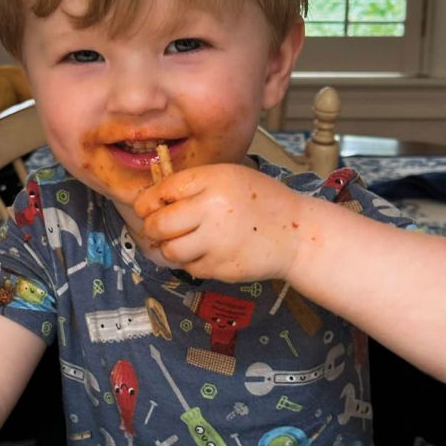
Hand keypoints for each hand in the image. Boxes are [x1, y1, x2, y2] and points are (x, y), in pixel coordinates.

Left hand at [134, 164, 305, 282]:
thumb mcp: (230, 177)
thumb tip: (152, 201)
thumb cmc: (262, 202)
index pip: (161, 192)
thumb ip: (194, 185)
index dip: (148, 203)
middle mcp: (211, 210)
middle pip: (158, 224)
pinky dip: (193, 262)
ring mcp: (217, 242)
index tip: (149, 208)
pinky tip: (208, 252)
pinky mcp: (222, 267)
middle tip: (158, 228)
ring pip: (170, 250)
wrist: (297, 234)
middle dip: (153, 228)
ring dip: (170, 248)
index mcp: (213, 181)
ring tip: (183, 242)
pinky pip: (190, 268)